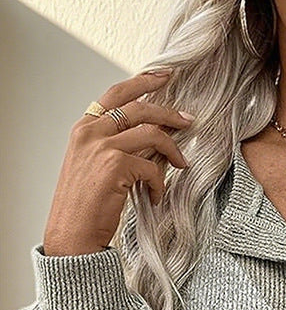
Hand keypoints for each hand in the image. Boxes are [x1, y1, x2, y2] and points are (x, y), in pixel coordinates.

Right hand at [43, 69, 193, 255]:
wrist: (72, 234)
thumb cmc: (84, 206)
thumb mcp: (94, 166)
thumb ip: (115, 146)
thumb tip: (152, 137)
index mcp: (84, 128)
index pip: (116, 94)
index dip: (143, 81)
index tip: (165, 76)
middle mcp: (91, 132)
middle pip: (139, 108)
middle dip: (169, 112)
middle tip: (189, 120)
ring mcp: (102, 146)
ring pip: (151, 133)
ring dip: (173, 148)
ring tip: (183, 163)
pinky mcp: (115, 165)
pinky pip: (152, 167)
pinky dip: (159, 183)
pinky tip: (156, 197)